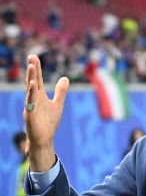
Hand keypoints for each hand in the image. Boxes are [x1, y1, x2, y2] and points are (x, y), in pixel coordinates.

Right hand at [23, 55, 68, 171]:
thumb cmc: (48, 122)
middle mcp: (33, 99)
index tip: (34, 57)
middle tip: (31, 56)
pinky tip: (32, 84)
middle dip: (32, 69)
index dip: (37, 69)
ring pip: (30, 90)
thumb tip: (65, 78)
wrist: (44, 138)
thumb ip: (60, 92)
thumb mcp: (58, 104)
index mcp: (39, 96)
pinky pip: (30, 102)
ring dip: (31, 78)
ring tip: (32, 66)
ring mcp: (30, 106)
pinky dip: (31, 93)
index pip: (38, 79)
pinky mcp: (30, 115)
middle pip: (32, 81)